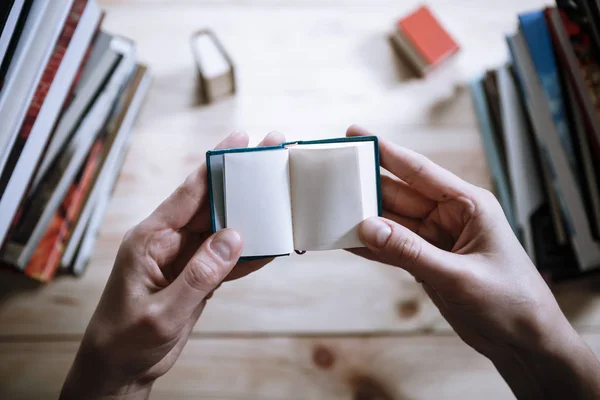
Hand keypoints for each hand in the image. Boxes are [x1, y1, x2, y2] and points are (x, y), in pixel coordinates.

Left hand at [60, 131, 285, 399]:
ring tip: (280, 198)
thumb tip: (234, 237)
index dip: (216, 166)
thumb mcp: (162, 311)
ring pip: (223, 230)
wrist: (119, 369)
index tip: (240, 140)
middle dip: (241, 183)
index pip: (188, 194)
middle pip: (211, 205)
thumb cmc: (126, 339)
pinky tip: (272, 245)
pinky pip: (227, 260)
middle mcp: (168, 242)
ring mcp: (185, 259)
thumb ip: (199, 274)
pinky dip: (249, 255)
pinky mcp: (197, 277)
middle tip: (271, 158)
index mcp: (150, 239)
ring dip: (251, 217)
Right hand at [348, 125, 599, 398]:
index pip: (420, 171)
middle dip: (367, 188)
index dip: (387, 152)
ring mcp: (435, 241)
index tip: (357, 135)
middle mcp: (449, 217)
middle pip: (399, 195)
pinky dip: (371, 247)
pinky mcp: (426, 263)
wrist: (523, 341)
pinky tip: (346, 241)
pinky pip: (392, 248)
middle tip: (331, 179)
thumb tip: (368, 228)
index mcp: (468, 205)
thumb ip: (412, 252)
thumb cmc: (509, 301)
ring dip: (364, 219)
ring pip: (391, 223)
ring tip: (330, 210)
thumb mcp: (460, 276)